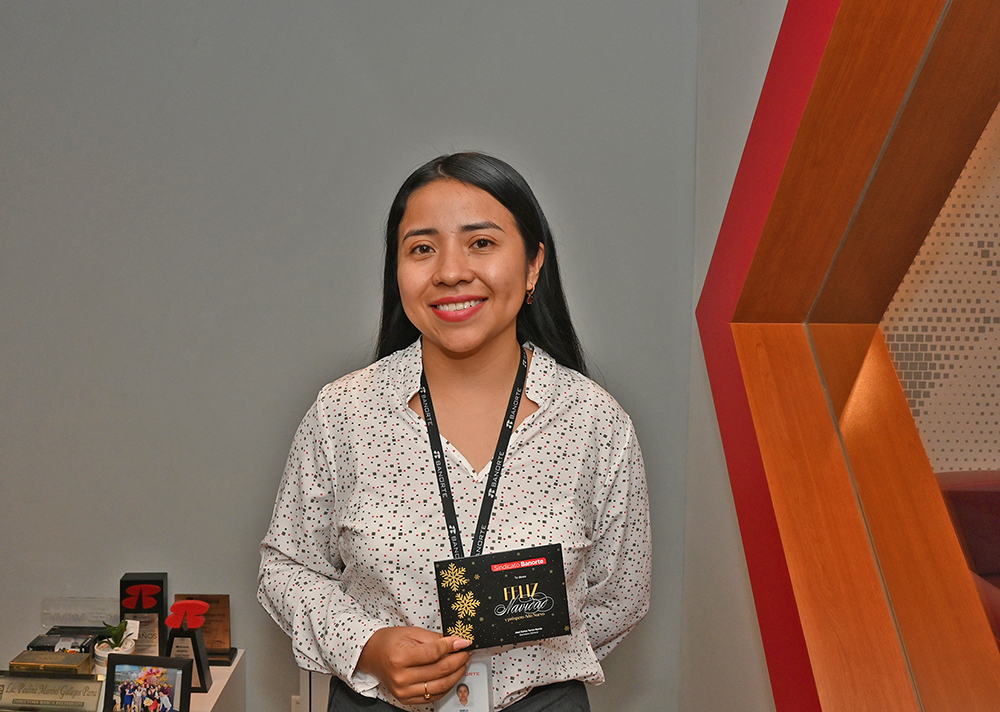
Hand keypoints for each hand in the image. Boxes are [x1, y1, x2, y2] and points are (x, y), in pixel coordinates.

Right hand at [357, 626, 471, 704]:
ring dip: (457, 674)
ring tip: (462, 663)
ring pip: (440, 686)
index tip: (464, 642)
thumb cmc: (390, 642)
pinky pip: (434, 696)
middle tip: (466, 652)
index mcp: (400, 658)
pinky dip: (447, 686)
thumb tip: (456, 642)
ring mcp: (404, 691)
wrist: (372, 655)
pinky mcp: (407, 699)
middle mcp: (401, 677)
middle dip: (458, 660)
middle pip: (440, 671)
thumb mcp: (411, 633)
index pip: (434, 653)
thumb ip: (434, 639)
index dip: (452, 646)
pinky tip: (452, 675)